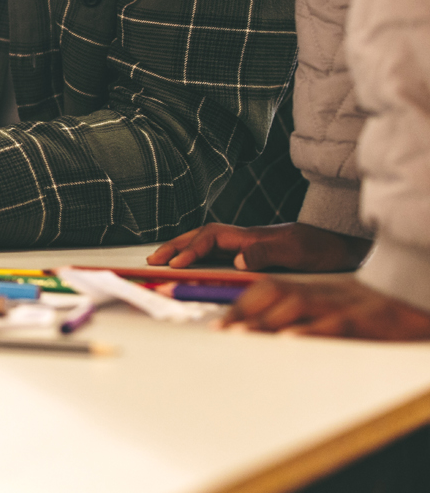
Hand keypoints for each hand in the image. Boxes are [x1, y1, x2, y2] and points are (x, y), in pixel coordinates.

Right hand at [148, 222, 370, 271]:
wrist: (341, 243)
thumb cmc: (320, 248)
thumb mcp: (295, 252)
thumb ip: (265, 253)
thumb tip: (236, 259)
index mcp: (248, 236)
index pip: (209, 239)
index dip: (190, 251)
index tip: (174, 265)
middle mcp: (242, 238)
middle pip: (199, 236)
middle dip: (174, 246)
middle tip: (152, 260)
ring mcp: (245, 244)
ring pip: (204, 242)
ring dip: (181, 248)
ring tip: (162, 259)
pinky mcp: (251, 252)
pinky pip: (214, 250)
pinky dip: (196, 253)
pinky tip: (192, 261)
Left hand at [223, 276, 429, 338]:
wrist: (413, 294)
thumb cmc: (369, 306)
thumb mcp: (333, 303)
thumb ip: (303, 312)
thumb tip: (271, 332)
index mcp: (312, 288)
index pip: (268, 289)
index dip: (242, 304)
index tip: (219, 323)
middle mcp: (320, 293)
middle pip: (274, 294)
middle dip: (244, 312)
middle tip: (220, 331)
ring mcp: (340, 305)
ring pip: (297, 306)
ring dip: (266, 320)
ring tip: (242, 334)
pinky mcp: (361, 320)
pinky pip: (332, 324)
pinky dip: (309, 331)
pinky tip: (288, 340)